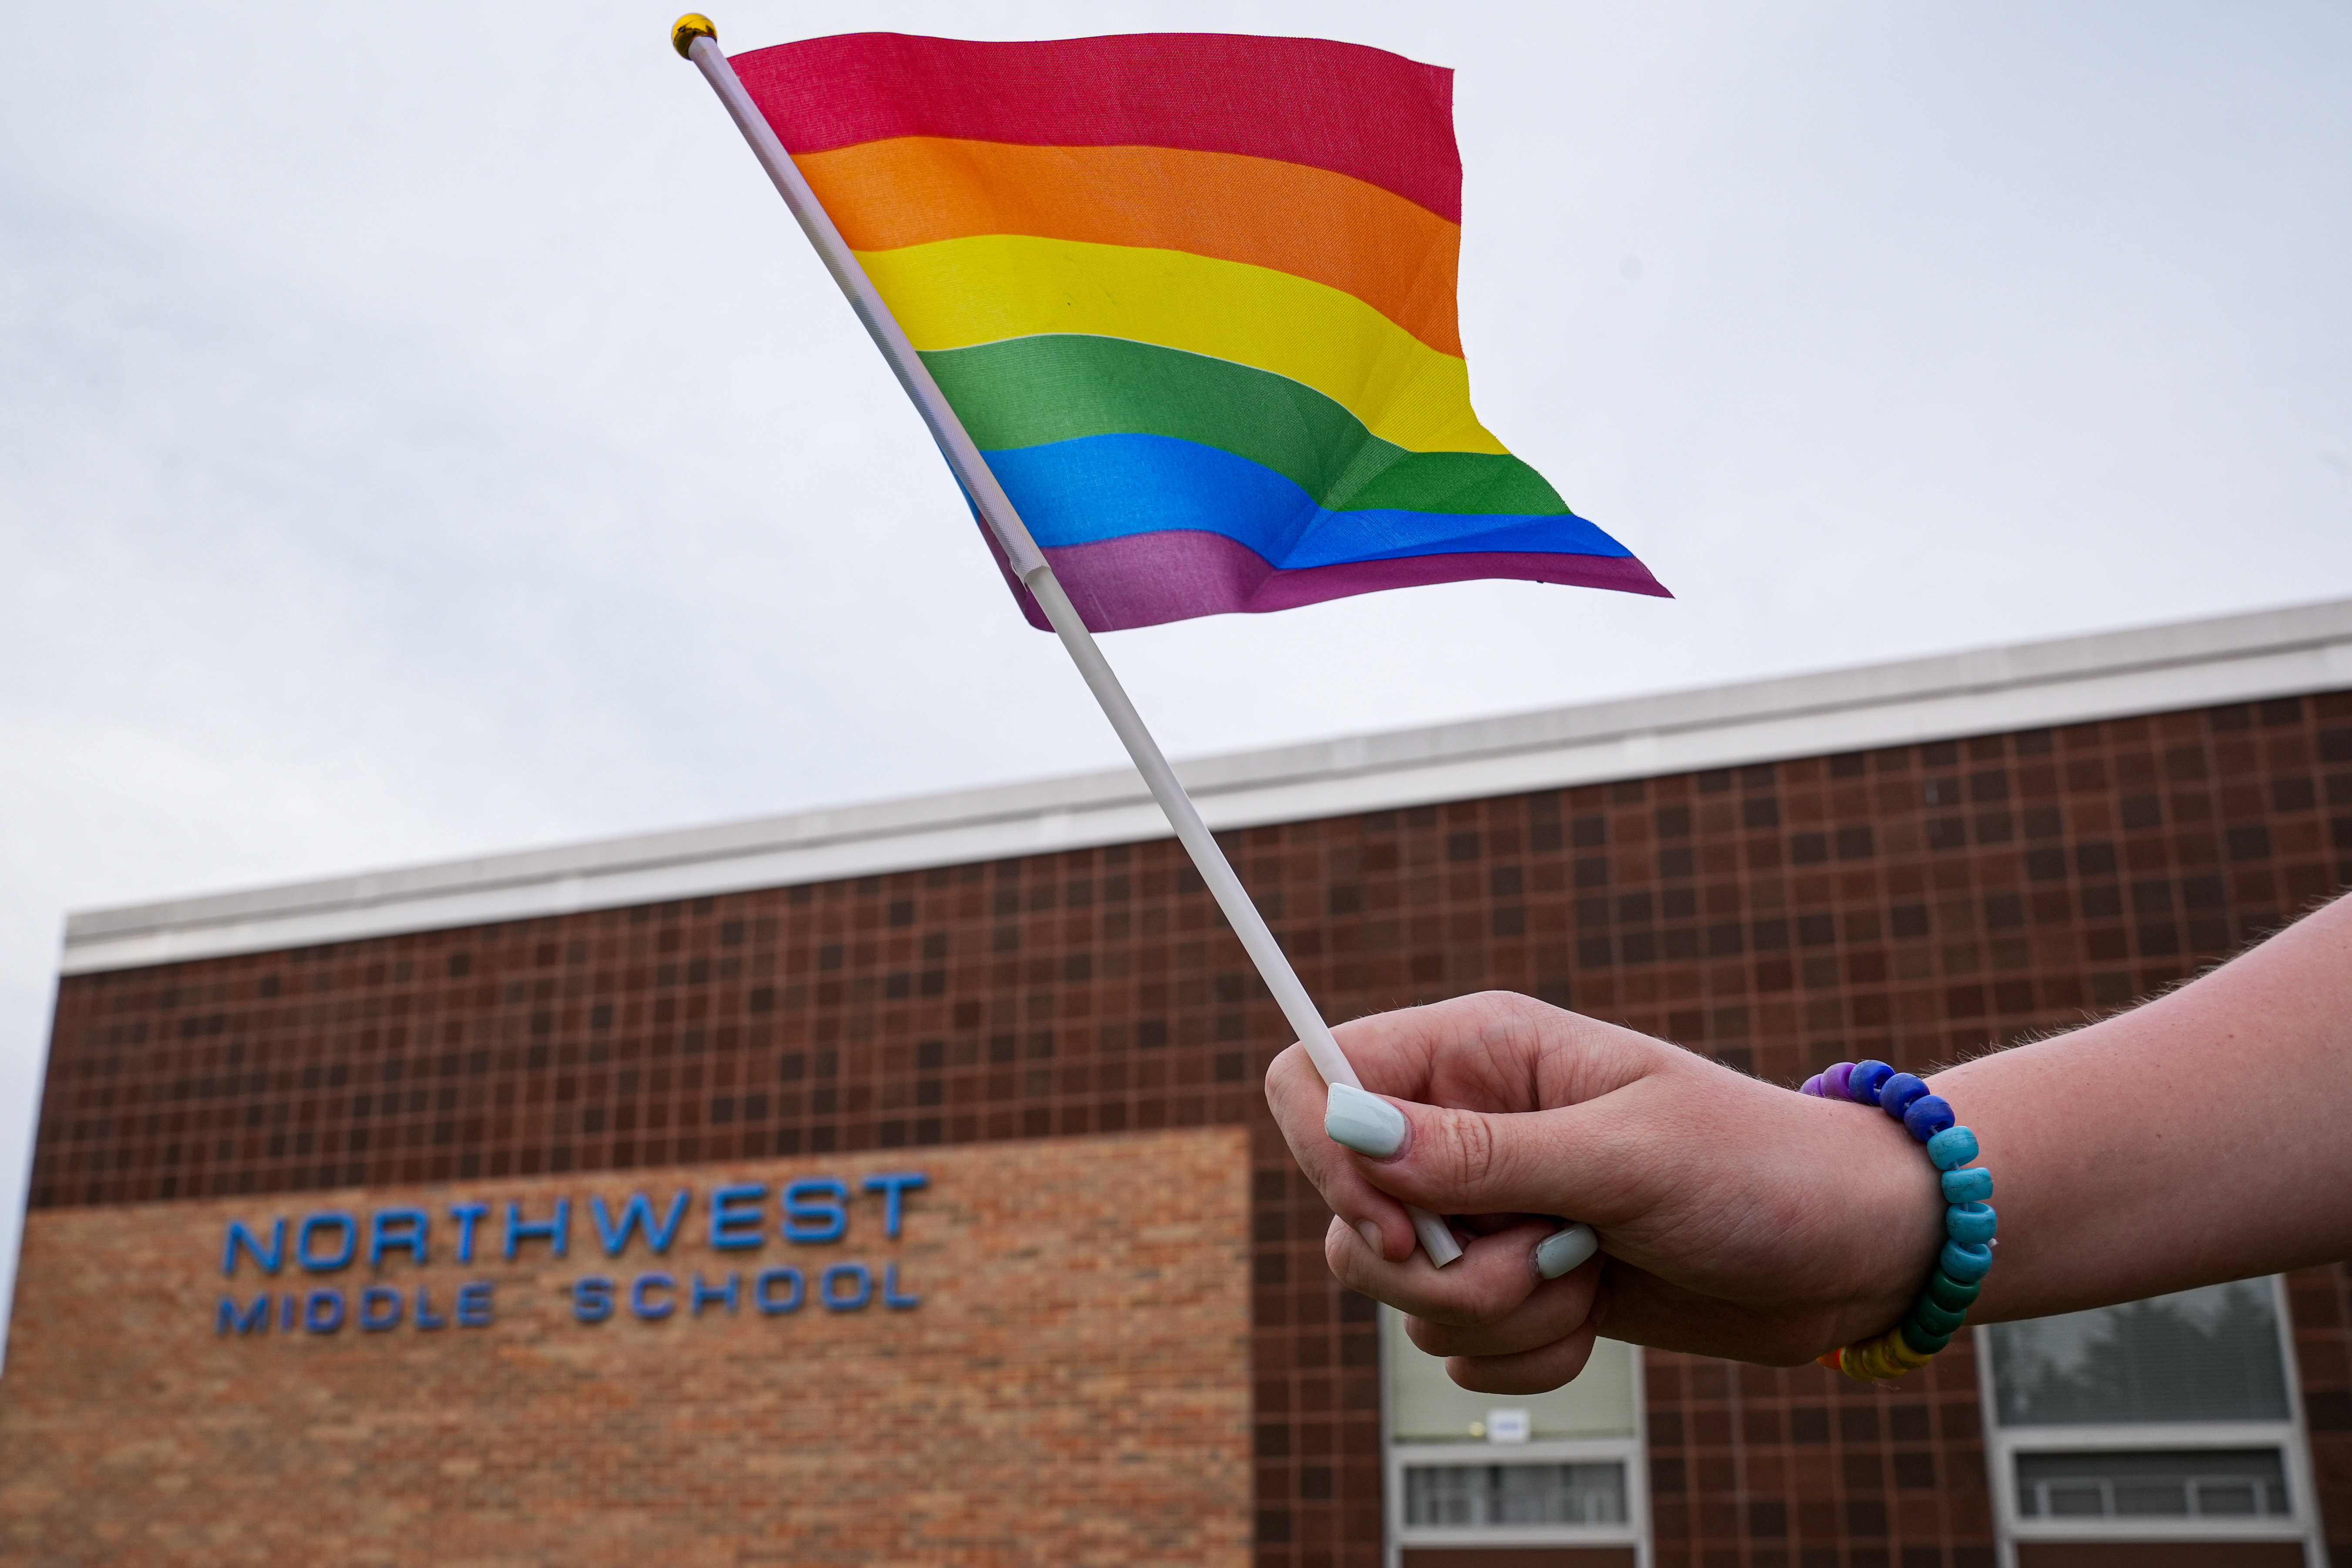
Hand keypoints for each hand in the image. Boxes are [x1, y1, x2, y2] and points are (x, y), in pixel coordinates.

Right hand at [1265, 992, 1943, 1389]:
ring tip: (1590, 1274)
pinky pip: (1454, 1346)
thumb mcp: (1628, 1154)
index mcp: (1478, 1050)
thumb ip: (1486, 1151)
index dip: (1328, 1155)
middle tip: (1542, 1257)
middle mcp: (1465, 1123)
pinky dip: (1524, 1353)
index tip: (1401, 1220)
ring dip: (1497, 1312)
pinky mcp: (1513, 1283)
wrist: (1847, 1253)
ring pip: (1397, 1289)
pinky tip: (1596, 1314)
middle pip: (1345, 1209)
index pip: (1317, 1074)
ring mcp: (1487, 1209)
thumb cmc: (1757, 1170)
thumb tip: (1355, 1130)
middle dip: (1438, 1267)